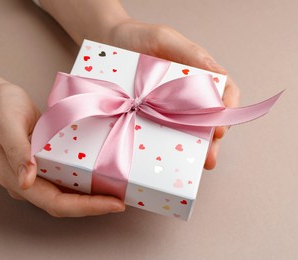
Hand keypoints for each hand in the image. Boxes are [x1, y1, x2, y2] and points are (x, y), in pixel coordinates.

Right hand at [0, 83, 124, 216]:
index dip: (85, 207)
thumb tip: (26, 181)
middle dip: (94, 206)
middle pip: (63, 204)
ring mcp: (35, 175)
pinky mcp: (44, 165)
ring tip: (118, 192)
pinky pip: (66, 179)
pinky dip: (85, 182)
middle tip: (122, 201)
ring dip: (92, 198)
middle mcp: (27, 182)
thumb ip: (16, 151)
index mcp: (15, 178)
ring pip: (67, 195)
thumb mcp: (7, 123)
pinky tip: (102, 177)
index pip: (54, 202)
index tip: (113, 204)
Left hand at [104, 19, 239, 168]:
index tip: (221, 128)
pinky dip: (162, 145)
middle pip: (206, 119)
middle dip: (210, 141)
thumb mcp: (165, 38)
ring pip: (184, 130)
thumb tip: (219, 76)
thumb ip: (191, 53)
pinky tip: (160, 156)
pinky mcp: (144, 114)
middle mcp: (184, 93)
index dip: (228, 112)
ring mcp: (163, 106)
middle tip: (208, 159)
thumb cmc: (138, 37)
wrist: (105, 42)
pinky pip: (157, 132)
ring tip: (188, 165)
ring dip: (190, 149)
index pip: (223, 94)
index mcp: (197, 74)